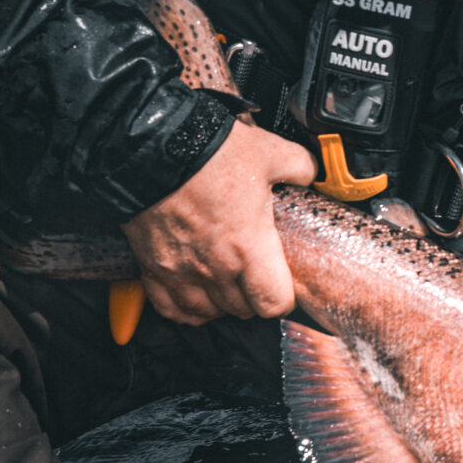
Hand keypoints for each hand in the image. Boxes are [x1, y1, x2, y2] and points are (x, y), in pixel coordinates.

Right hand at [119, 121, 316, 324]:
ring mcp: (179, 271)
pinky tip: (194, 295)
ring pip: (206, 313)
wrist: (152, 150)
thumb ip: (299, 167)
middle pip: (242, 309)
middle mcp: (214, 268)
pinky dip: (184, 307)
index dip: (285, 298)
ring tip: (228, 285)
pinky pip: (170, 307)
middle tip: (256, 277)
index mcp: (248, 247)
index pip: (273, 303)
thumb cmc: (208, 154)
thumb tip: (310, 173)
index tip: (285, 285)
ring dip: (220, 304)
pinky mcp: (151, 267)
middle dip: (254, 297)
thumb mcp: (270, 153)